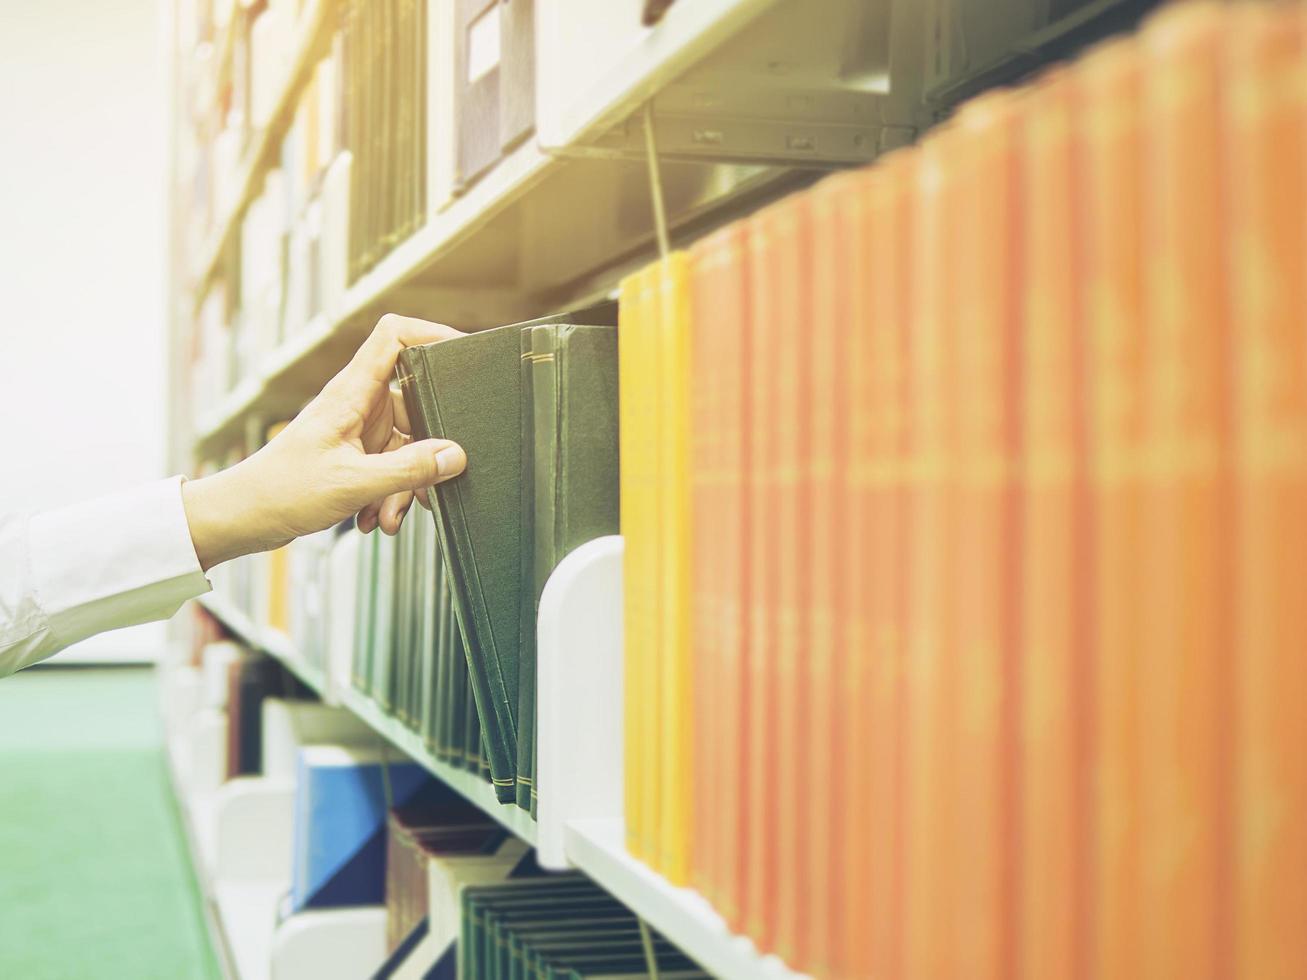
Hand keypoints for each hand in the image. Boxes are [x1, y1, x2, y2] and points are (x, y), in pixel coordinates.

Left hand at [182, 315, 466, 570]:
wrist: (242, 518)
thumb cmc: (280, 491)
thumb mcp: (353, 483)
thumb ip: (410, 469)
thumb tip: (454, 456)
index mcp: (352, 392)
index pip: (394, 336)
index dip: (431, 333)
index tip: (463, 352)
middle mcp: (358, 404)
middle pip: (415, 405)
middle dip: (426, 450)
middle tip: (426, 485)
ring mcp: (358, 430)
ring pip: (407, 445)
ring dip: (405, 484)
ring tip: (387, 514)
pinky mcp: (356, 455)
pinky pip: (392, 467)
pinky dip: (391, 494)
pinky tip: (374, 517)